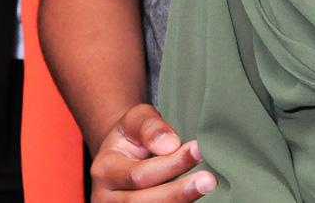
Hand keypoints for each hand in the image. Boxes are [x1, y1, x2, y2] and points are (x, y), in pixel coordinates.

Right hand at [90, 103, 215, 201]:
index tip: (198, 150)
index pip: (138, 174)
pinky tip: (195, 197)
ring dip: (181, 201)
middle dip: (178, 192)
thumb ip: (150, 127)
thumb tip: (170, 145)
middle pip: (144, 201)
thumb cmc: (133, 134)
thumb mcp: (137, 119)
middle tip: (209, 180)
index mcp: (104, 170)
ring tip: (207, 187)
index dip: (171, 164)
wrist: (123, 154)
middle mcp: (107, 198)